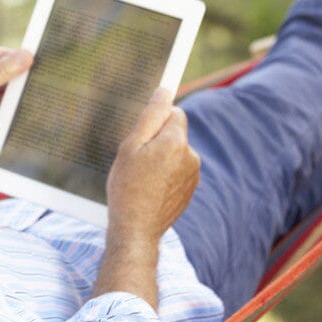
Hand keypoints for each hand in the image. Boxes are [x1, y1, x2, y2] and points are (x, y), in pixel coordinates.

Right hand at [93, 88, 199, 308]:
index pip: (174, 113)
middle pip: (175, 133)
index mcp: (176, 142)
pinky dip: (165, 175)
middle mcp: (191, 156)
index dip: (155, 120)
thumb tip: (164, 91)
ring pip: (176, 153)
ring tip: (141, 177)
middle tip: (135, 159)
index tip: (142, 133)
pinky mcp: (190, 190)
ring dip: (161, 158)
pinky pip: (178, 171)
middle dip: (157, 140)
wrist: (136, 230)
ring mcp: (193, 175)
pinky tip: (149, 189)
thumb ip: (150, 117)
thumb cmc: (127, 187)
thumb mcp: (130, 147)